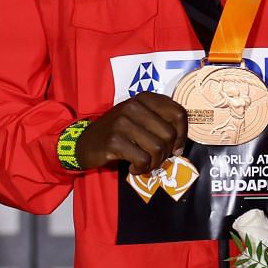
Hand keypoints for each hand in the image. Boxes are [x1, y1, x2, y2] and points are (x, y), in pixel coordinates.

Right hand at [73, 94, 190, 172]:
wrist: (85, 142)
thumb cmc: (117, 132)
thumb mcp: (138, 119)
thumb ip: (159, 123)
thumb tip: (180, 145)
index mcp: (144, 98)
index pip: (179, 113)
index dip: (182, 133)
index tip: (174, 146)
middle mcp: (133, 106)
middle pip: (169, 133)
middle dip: (166, 152)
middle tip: (155, 158)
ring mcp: (122, 122)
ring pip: (157, 148)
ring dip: (154, 162)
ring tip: (144, 163)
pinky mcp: (114, 140)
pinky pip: (142, 159)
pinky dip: (141, 168)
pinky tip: (134, 167)